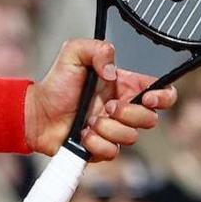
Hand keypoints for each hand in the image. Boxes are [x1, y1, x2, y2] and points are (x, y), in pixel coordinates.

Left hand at [24, 40, 176, 159]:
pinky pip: (113, 152)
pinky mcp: (103, 149)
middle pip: (150, 119)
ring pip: (132, 137)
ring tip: (89, 120)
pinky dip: (96, 143)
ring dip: (108, 128)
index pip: (161, 93)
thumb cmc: (56, 84)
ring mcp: (114, 130)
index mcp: (124, 86)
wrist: (36, 113)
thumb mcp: (73, 53)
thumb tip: (112, 71)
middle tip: (107, 106)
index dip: (164, 97)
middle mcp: (123, 109)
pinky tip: (82, 134)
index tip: (149, 97)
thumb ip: (97, 49)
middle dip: (129, 113)